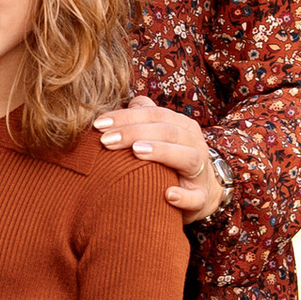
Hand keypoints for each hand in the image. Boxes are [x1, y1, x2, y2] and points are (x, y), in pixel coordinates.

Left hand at [95, 96, 229, 220]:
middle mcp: (195, 144)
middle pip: (167, 132)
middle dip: (134, 133)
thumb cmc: (172, 160)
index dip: (126, 117)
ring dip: (161, 152)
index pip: (154, 115)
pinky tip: (168, 195)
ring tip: (136, 151)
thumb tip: (129, 102)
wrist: (202, 191)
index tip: (99, 125)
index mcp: (183, 126)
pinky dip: (183, 196)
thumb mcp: (161, 135)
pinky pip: (195, 197)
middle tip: (106, 140)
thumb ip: (146, 117)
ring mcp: (200, 171)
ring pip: (187, 157)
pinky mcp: (201, 197)